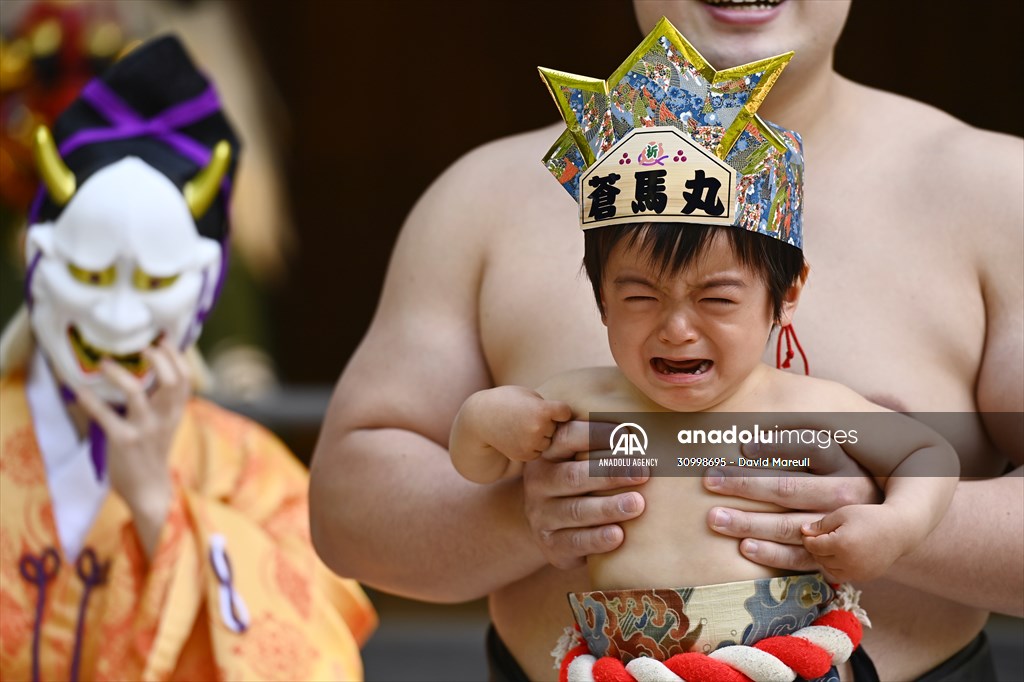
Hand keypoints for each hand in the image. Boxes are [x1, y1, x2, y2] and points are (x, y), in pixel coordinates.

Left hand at [76, 341, 190, 556]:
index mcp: (175, 411)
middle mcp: (164, 417)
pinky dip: (90, 400)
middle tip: (141, 346)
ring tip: (105, 363)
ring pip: (138, 394)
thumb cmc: (153, 451)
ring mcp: (144, 429)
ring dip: (120, 375)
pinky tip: (78, 389)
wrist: (149, 489)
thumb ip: (162, 400)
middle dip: (158, 358)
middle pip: (171, 380)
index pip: (185, 378)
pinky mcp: (123, 441)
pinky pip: (105, 416)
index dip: (176, 355)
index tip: (163, 338)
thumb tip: (149, 369)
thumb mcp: (166, 424)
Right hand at [469, 385, 572, 461]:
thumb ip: (549, 406)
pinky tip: (518, 436)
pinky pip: (539, 452)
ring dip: (542, 436)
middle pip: (558, 428)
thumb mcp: (528, 395)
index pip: (565, 413)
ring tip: (523, 426)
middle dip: (549, 424)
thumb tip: (572, 421)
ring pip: (550, 442)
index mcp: (542, 410)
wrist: (480, 420)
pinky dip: (532, 446)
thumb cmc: (507, 401)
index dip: (558, 410)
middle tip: (529, 416)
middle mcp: (539, 428)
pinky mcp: (525, 456)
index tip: (548, 407)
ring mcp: (532, 444)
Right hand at [522, 420, 647, 569]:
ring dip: (608, 507)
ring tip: (637, 504)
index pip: (567, 438)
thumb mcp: (578, 462)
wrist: (551, 528)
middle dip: (610, 473)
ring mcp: (542, 515)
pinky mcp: (551, 545)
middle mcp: (539, 483)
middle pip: (573, 475)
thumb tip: (649, 426)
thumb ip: (601, 447)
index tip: (628, 435)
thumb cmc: (578, 485)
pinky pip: (575, 542)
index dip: (595, 434)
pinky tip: (618, 535)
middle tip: (643, 472)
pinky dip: (597, 539)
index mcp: (547, 454)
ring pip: (576, 511)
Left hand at [703, 434, 881, 571]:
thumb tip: (752, 427)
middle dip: (745, 483)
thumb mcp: (833, 454)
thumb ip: (799, 439)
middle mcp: (845, 495)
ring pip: (790, 525)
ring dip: (749, 522)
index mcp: (844, 463)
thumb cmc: (839, 478)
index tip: (743, 447)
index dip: (776, 447)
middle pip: (790, 487)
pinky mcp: (834, 556)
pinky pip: (800, 558)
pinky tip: (744, 547)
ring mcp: (839, 528)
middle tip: (710, 479)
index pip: (810, 448)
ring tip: (715, 517)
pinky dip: (771, 554)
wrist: (883, 527)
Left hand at [801, 504, 907, 581]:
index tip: (809, 530)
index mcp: (840, 544)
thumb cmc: (869, 517)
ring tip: (833, 544)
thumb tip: (803, 532)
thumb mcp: (842, 514)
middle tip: (822, 536)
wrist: (899, 530)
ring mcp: (857, 573)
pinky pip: (843, 575)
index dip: (808, 538)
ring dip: (826, 559)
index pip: (812, 546)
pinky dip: (838, 566)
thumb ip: (821, 524)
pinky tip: (843, 554)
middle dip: (816, 548)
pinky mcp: (865, 577)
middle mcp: (848, 562)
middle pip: (819, 558)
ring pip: (829, 569)